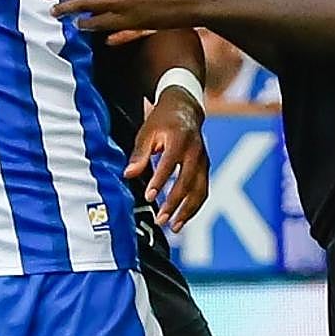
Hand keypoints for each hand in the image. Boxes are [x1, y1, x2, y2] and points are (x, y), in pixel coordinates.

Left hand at [125, 87, 207, 232]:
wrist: (185, 108)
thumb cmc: (162, 120)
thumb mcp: (146, 131)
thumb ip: (139, 154)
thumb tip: (128, 175)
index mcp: (179, 140)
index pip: (170, 165)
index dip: (159, 182)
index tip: (149, 196)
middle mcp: (196, 152)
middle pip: (188, 182)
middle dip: (175, 203)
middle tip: (161, 219)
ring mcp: (204, 161)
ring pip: (200, 191)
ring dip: (188, 211)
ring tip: (174, 227)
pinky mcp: (206, 168)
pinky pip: (203, 191)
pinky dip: (194, 206)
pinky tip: (183, 219)